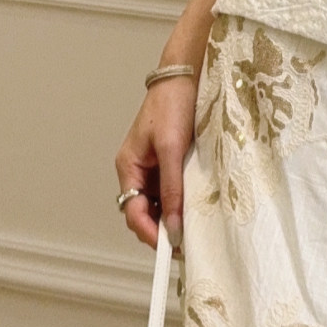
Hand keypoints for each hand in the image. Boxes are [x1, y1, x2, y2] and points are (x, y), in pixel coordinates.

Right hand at [115, 74, 196, 250]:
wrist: (187, 78)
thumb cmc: (173, 105)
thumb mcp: (172, 149)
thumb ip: (172, 189)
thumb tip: (173, 227)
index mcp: (129, 167)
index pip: (133, 213)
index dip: (151, 234)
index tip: (172, 248)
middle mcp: (138, 172)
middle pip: (144, 214)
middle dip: (162, 231)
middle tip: (188, 244)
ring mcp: (154, 170)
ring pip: (159, 207)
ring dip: (173, 219)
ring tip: (195, 230)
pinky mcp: (170, 165)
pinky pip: (172, 193)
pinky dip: (182, 204)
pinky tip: (197, 210)